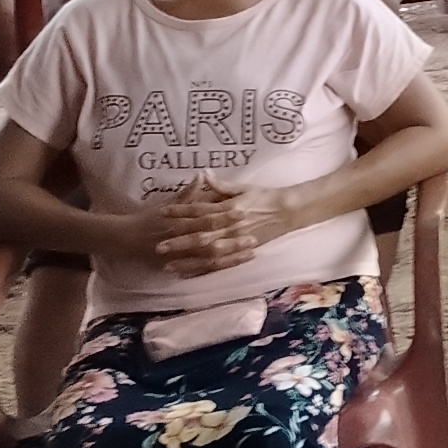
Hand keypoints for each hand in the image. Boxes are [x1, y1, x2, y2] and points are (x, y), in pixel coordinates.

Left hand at [148, 176, 297, 277]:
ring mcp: (237, 240)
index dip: (181, 211)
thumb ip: (221, 185)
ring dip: (188, 259)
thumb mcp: (243, 188)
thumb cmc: (265, 197)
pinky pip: (221, 263)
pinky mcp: (242, 251)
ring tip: (168, 265)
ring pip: (209, 252)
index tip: (163, 213)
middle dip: (179, 241)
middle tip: (159, 246)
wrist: (288, 210)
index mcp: (230, 207)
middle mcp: (232, 225)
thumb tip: (203, 174)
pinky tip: (189, 274)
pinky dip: (205, 269)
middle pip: (201, 234)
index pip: (201, 209)